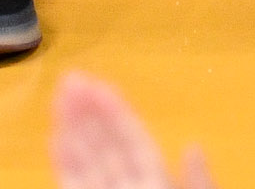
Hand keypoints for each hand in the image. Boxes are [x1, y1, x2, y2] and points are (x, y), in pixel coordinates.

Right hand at [50, 72, 217, 188]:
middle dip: (88, 113)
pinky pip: (73, 184)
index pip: (136, 145)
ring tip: (59, 97)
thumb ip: (200, 183)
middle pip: (108, 148)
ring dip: (72, 129)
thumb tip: (193, 146)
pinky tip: (55, 136)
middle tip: (71, 77)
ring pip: (88, 162)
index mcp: (160, 185)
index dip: (118, 114)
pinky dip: (64, 163)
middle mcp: (131, 188)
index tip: (99, 85)